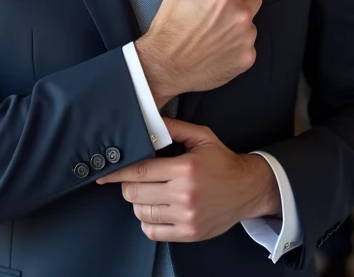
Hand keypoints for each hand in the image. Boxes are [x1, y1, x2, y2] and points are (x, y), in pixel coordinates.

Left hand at [96, 118, 279, 241]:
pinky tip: (156, 210)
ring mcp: (187, 216)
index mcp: (185, 168)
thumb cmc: (223, 162)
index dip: (119, 172)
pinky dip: (148, 222)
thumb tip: (149, 121)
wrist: (247, 189)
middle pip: (135, 193)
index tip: (105, 173)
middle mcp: (184, 194)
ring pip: (142, 213)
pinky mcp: (189, 232)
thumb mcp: (202, 137)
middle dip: (129, 185)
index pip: (140, 171)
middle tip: (135, 180)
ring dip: (139, 203)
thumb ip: (174, 128)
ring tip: (148, 194)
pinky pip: (153, 232)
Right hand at [134, 0, 262, 106]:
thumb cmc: (169, 28)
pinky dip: (237, 44)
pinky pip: (248, 44)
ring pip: (251, 22)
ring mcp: (246, 38)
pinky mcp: (247, 58)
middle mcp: (241, 15)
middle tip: (220, 8)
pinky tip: (218, 48)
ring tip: (215, 32)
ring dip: (239, 23)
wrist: (164, 66)